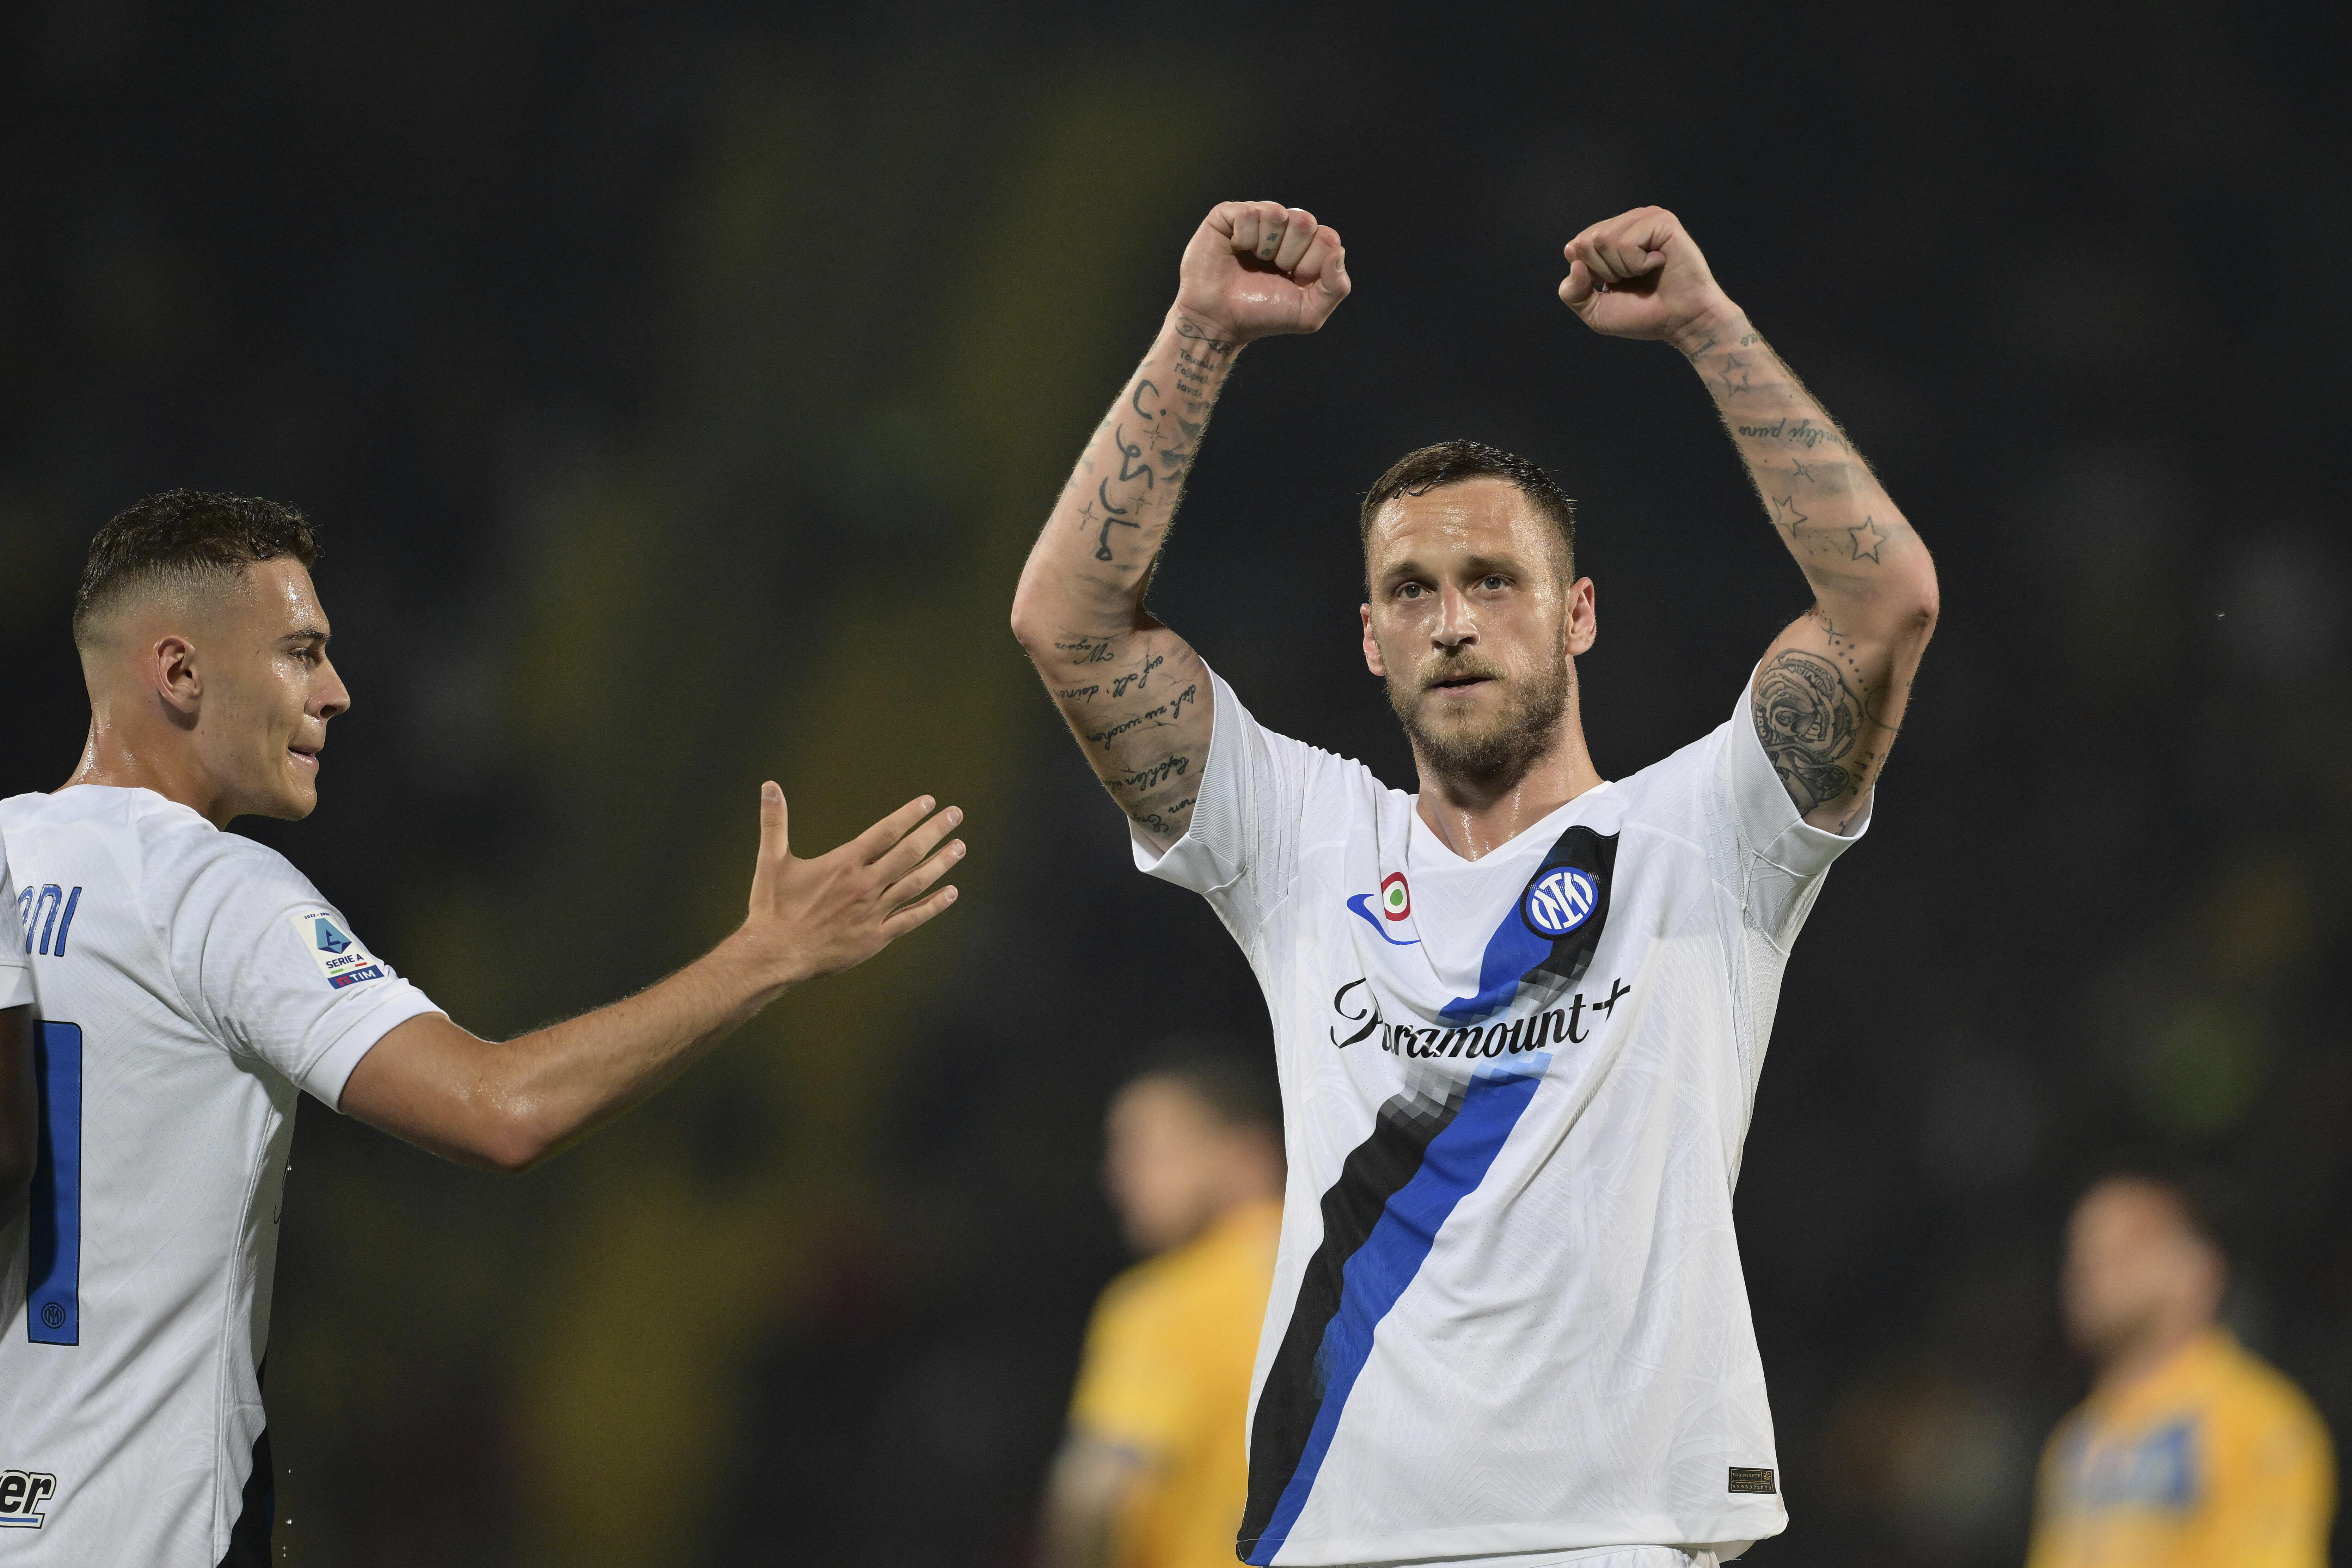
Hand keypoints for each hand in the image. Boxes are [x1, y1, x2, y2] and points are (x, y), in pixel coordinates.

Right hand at [737, 784, 962, 987]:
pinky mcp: (877, 937)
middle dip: (935, 831)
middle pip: (909, 852)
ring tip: (960, 847)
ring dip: (941, 863)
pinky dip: (934, 905)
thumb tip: (768, 785)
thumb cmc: (773, 908)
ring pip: (916, 883)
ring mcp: (874, 912)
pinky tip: (952, 893)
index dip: (909, 815)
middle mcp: (865, 885)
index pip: (886, 832)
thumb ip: (774, 821)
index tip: (928, 802)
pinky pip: (912, 919)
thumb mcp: (771, 861)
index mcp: (844, 864)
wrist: (775, 955)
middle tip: (956, 815)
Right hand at [1175, 200, 1349, 343]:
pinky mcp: (1228, 215)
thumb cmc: (1261, 316)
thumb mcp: (1308, 313)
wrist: (1219, 322)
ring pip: (1277, 213)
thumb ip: (1336, 287)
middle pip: (1305, 221)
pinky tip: (1235, 250)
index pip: (1327, 237)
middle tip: (1272, 270)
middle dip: (1290, 254)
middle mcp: (1283, 229)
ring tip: (1253, 260)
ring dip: (1265, 246)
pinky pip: (1248, 213)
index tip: (1292, 280)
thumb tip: (1338, 252)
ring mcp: (1257, 219)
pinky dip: (1243, 238)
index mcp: (1305, 248)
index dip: (1311, 263)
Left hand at [1558, 206, 1736, 350]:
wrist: (1681, 322)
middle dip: (1604, 271)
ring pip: (1604, 239)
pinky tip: (1658, 264)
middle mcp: (1626, 223)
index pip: (1576, 246)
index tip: (1616, 285)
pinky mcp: (1662, 221)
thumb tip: (1573, 257)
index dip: (1590, 275)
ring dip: (1622, 268)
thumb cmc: (1643, 315)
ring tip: (1645, 272)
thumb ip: (1572, 291)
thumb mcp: (1595, 311)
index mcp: (1610, 238)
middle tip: (1632, 279)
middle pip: (1586, 241)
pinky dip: (1638, 264)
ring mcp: (1645, 219)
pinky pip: (1627, 242)